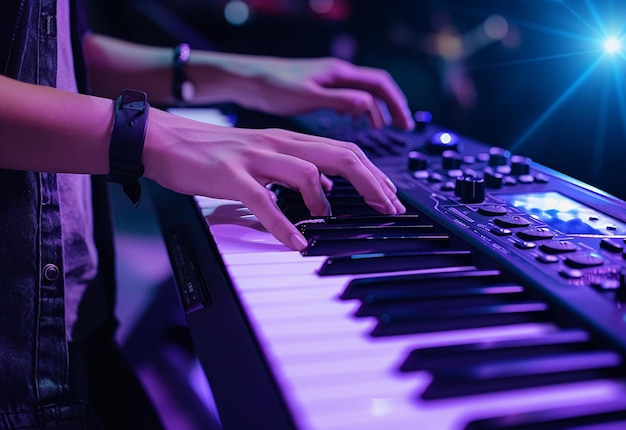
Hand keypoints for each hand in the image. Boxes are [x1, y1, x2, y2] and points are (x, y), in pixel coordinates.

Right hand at [143, 108, 405, 249]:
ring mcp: (256, 158)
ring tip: (331, 221)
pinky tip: (295, 243)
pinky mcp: (231, 175)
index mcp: (288, 140)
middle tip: (390, 209)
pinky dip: (283, 224)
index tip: (390, 197)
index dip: (374, 174)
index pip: (345, 150)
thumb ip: (295, 167)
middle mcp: (279, 144)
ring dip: (327, 201)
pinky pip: (264, 200)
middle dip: (372, 184)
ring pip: (308, 172)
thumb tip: (325, 184)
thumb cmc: (213, 151)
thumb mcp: (263, 155)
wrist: (166, 139)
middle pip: (341, 155)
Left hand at [197, 55, 414, 130]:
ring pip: (363, 94)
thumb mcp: (309, 96)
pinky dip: (359, 113)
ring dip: (377, 112)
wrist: (247, 79)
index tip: (404, 124)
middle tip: (403, 129)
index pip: (380, 85)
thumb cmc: (273, 86)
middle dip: (392, 109)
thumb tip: (370, 106)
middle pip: (377, 89)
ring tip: (383, 129)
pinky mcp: (319, 90)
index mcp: (339, 74)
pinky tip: (356, 127)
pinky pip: (349, 100)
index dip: (396, 104)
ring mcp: (329, 82)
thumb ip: (341, 101)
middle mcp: (338, 75)